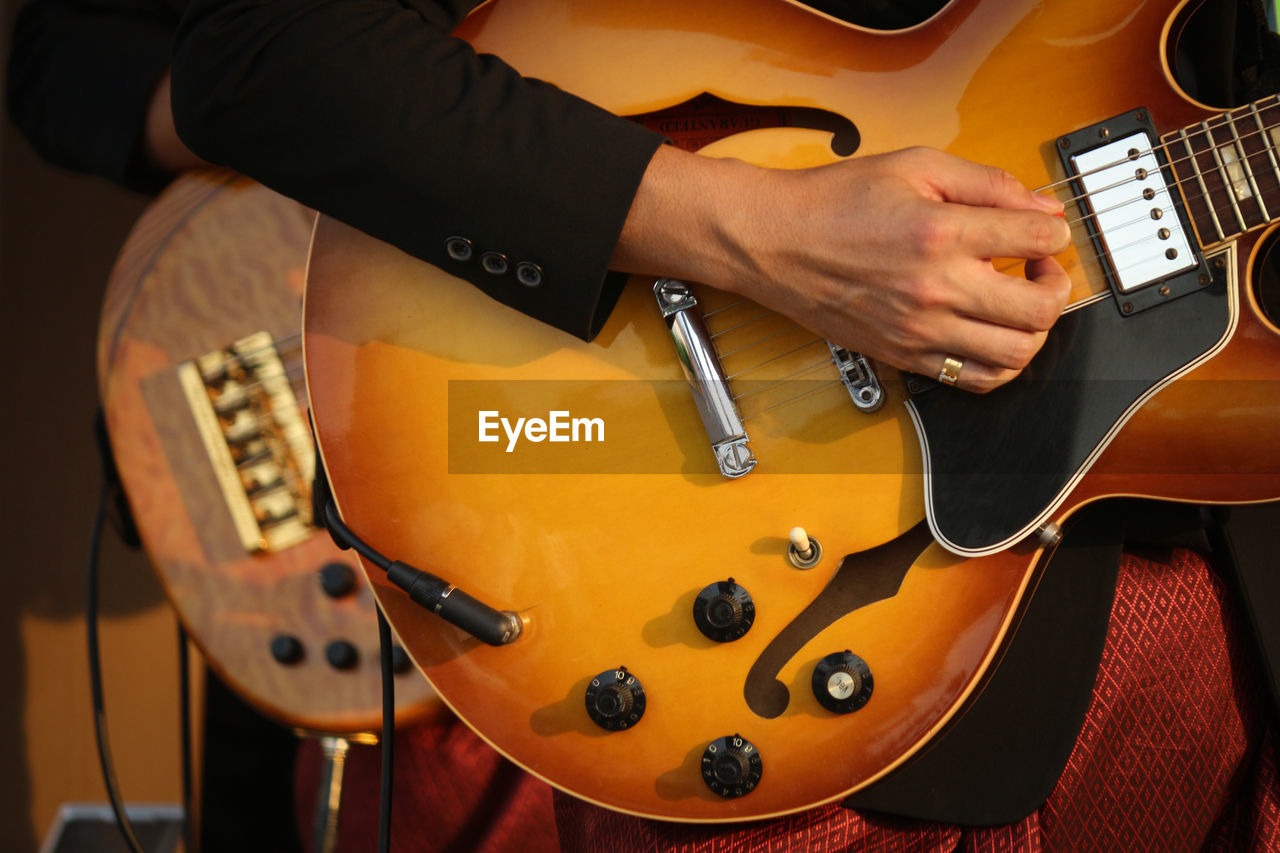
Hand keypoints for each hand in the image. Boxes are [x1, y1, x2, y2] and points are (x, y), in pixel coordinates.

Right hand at [615, 146, 1070, 392]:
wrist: (775, 242)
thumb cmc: (836, 201)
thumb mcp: (915, 166)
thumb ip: (986, 184)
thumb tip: (1041, 208)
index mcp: (941, 232)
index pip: (1038, 240)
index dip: (1053, 232)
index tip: (1042, 230)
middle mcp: (936, 287)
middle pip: (1040, 307)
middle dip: (1055, 284)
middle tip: (1038, 269)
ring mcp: (920, 329)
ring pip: (1015, 354)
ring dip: (1033, 330)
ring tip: (1017, 305)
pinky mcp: (904, 354)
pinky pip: (973, 380)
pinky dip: (998, 364)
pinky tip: (990, 335)